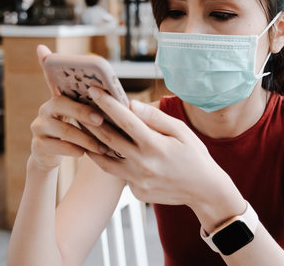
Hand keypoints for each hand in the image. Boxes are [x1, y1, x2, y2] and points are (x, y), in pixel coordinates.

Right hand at [29, 45, 107, 171]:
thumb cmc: (76, 133)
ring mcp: (39, 127)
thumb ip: (93, 106)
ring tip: (103, 146)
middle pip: (61, 104)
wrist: (52, 156)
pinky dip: (75, 150)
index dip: (45, 62)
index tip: (44, 50)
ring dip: (86, 138)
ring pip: (63, 130)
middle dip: (83, 112)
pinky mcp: (38, 145)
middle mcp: (45, 109)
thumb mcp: (83, 118)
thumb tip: (118, 99)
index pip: (51, 77)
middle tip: (101, 119)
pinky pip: (58, 147)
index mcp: (58, 98)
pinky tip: (86, 154)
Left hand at [84, 87, 235, 210]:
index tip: (93, 90)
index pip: (124, 119)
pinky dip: (113, 161)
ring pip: (105, 160)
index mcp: (154, 145)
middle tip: (79, 108)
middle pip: (108, 139)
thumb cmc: (195, 156)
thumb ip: (155, 118)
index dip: (107, 103)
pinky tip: (109, 151)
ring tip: (83, 129)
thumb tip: (131, 104)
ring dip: (92, 143)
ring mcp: (137, 181)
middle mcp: (142, 164)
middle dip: (91, 120)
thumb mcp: (181, 131)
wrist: (204, 190)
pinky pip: (120, 174)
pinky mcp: (136, 192)